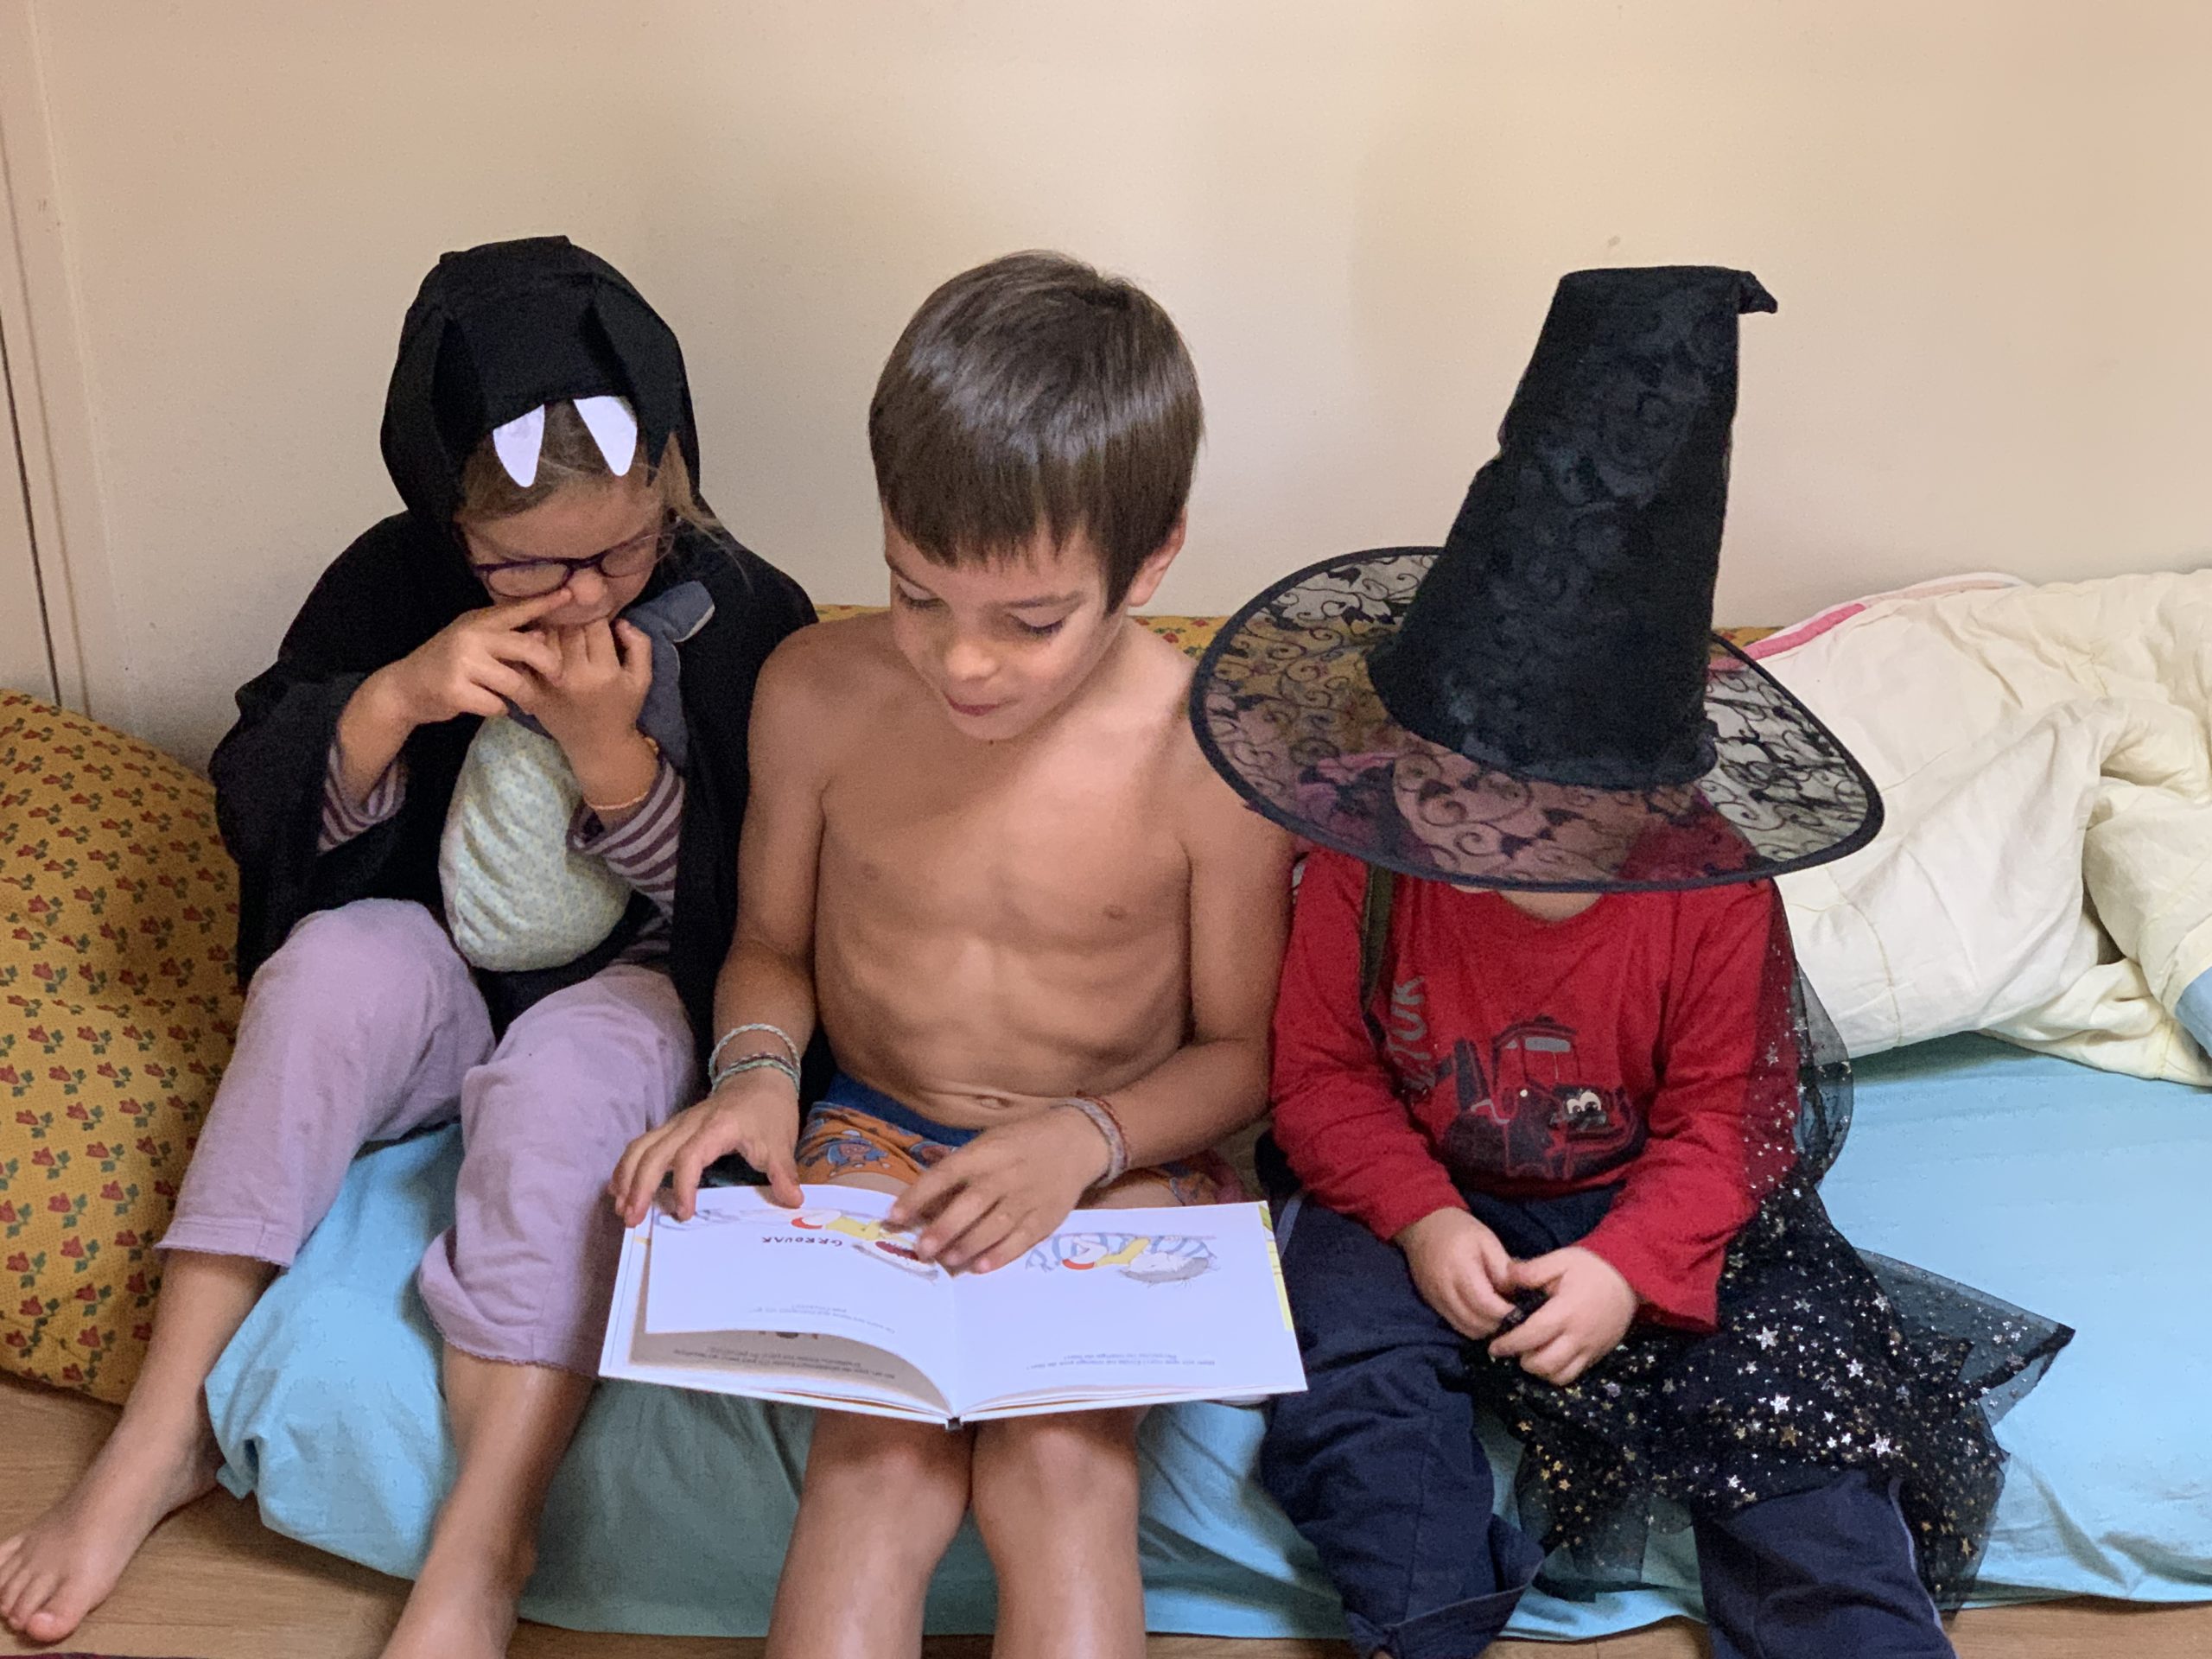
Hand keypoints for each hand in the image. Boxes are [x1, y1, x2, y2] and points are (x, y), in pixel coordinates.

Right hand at [378, 590, 570, 725]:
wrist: (405, 688)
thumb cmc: (448, 665)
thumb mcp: (473, 642)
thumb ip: (504, 638)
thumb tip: (546, 636)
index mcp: (477, 622)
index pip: (517, 610)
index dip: (544, 603)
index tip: (570, 595)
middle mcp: (470, 637)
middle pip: (527, 648)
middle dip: (550, 666)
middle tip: (558, 678)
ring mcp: (461, 663)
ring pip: (515, 682)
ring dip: (524, 696)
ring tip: (523, 701)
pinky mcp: (455, 690)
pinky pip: (498, 705)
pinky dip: (500, 710)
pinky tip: (488, 705)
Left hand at [517, 619, 653, 773]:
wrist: (597, 746)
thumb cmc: (622, 709)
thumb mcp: (642, 679)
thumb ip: (640, 645)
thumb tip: (620, 621)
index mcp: (604, 672)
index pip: (595, 625)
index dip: (595, 611)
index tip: (595, 608)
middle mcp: (574, 676)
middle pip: (568, 628)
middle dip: (572, 615)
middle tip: (573, 609)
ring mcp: (550, 684)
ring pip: (545, 638)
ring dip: (550, 625)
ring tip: (556, 620)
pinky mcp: (533, 691)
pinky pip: (525, 659)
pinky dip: (528, 646)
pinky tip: (535, 639)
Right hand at [608, 1068, 801, 1224]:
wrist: (758, 1078)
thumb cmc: (768, 1111)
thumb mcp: (780, 1141)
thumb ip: (782, 1173)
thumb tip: (793, 1201)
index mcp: (716, 1127)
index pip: (690, 1156)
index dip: (683, 1185)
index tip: (684, 1213)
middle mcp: (689, 1124)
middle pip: (654, 1153)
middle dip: (640, 1186)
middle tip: (633, 1219)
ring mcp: (676, 1124)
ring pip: (641, 1147)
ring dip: (627, 1177)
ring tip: (622, 1209)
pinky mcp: (671, 1128)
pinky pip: (641, 1145)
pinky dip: (626, 1167)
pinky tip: (618, 1189)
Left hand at [886, 1107, 1112, 1273]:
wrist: (1076, 1141)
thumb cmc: (1021, 1142)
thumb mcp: (988, 1142)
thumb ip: (958, 1167)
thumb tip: (922, 1196)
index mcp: (984, 1153)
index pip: (945, 1174)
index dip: (918, 1195)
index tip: (895, 1216)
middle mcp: (1004, 1175)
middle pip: (971, 1204)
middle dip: (944, 1228)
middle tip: (922, 1249)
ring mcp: (1027, 1197)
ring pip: (995, 1225)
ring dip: (969, 1245)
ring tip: (948, 1261)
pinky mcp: (1045, 1217)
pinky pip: (1021, 1238)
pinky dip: (1001, 1254)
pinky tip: (982, 1267)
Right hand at [1395, 1209, 1517, 1339]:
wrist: (1421, 1226)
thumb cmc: (1459, 1230)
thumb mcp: (1488, 1242)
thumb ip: (1505, 1270)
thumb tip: (1522, 1297)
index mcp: (1460, 1269)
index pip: (1486, 1305)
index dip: (1507, 1313)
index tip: (1525, 1312)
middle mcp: (1444, 1289)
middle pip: (1476, 1323)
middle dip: (1500, 1325)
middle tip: (1517, 1317)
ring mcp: (1435, 1299)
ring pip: (1466, 1329)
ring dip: (1486, 1329)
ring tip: (1501, 1318)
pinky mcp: (1431, 1304)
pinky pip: (1455, 1325)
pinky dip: (1473, 1325)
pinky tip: (1484, 1316)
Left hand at [1487, 1247, 1638, 1386]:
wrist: (1631, 1276)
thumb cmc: (1592, 1266)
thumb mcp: (1560, 1259)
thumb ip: (1532, 1270)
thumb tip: (1506, 1277)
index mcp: (1565, 1312)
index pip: (1532, 1336)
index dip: (1510, 1344)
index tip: (1494, 1346)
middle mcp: (1578, 1336)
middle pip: (1545, 1364)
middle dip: (1523, 1361)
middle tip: (1512, 1350)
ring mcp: (1591, 1349)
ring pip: (1560, 1375)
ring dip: (1540, 1370)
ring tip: (1530, 1356)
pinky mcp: (1599, 1355)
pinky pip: (1575, 1374)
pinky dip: (1557, 1373)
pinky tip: (1549, 1359)